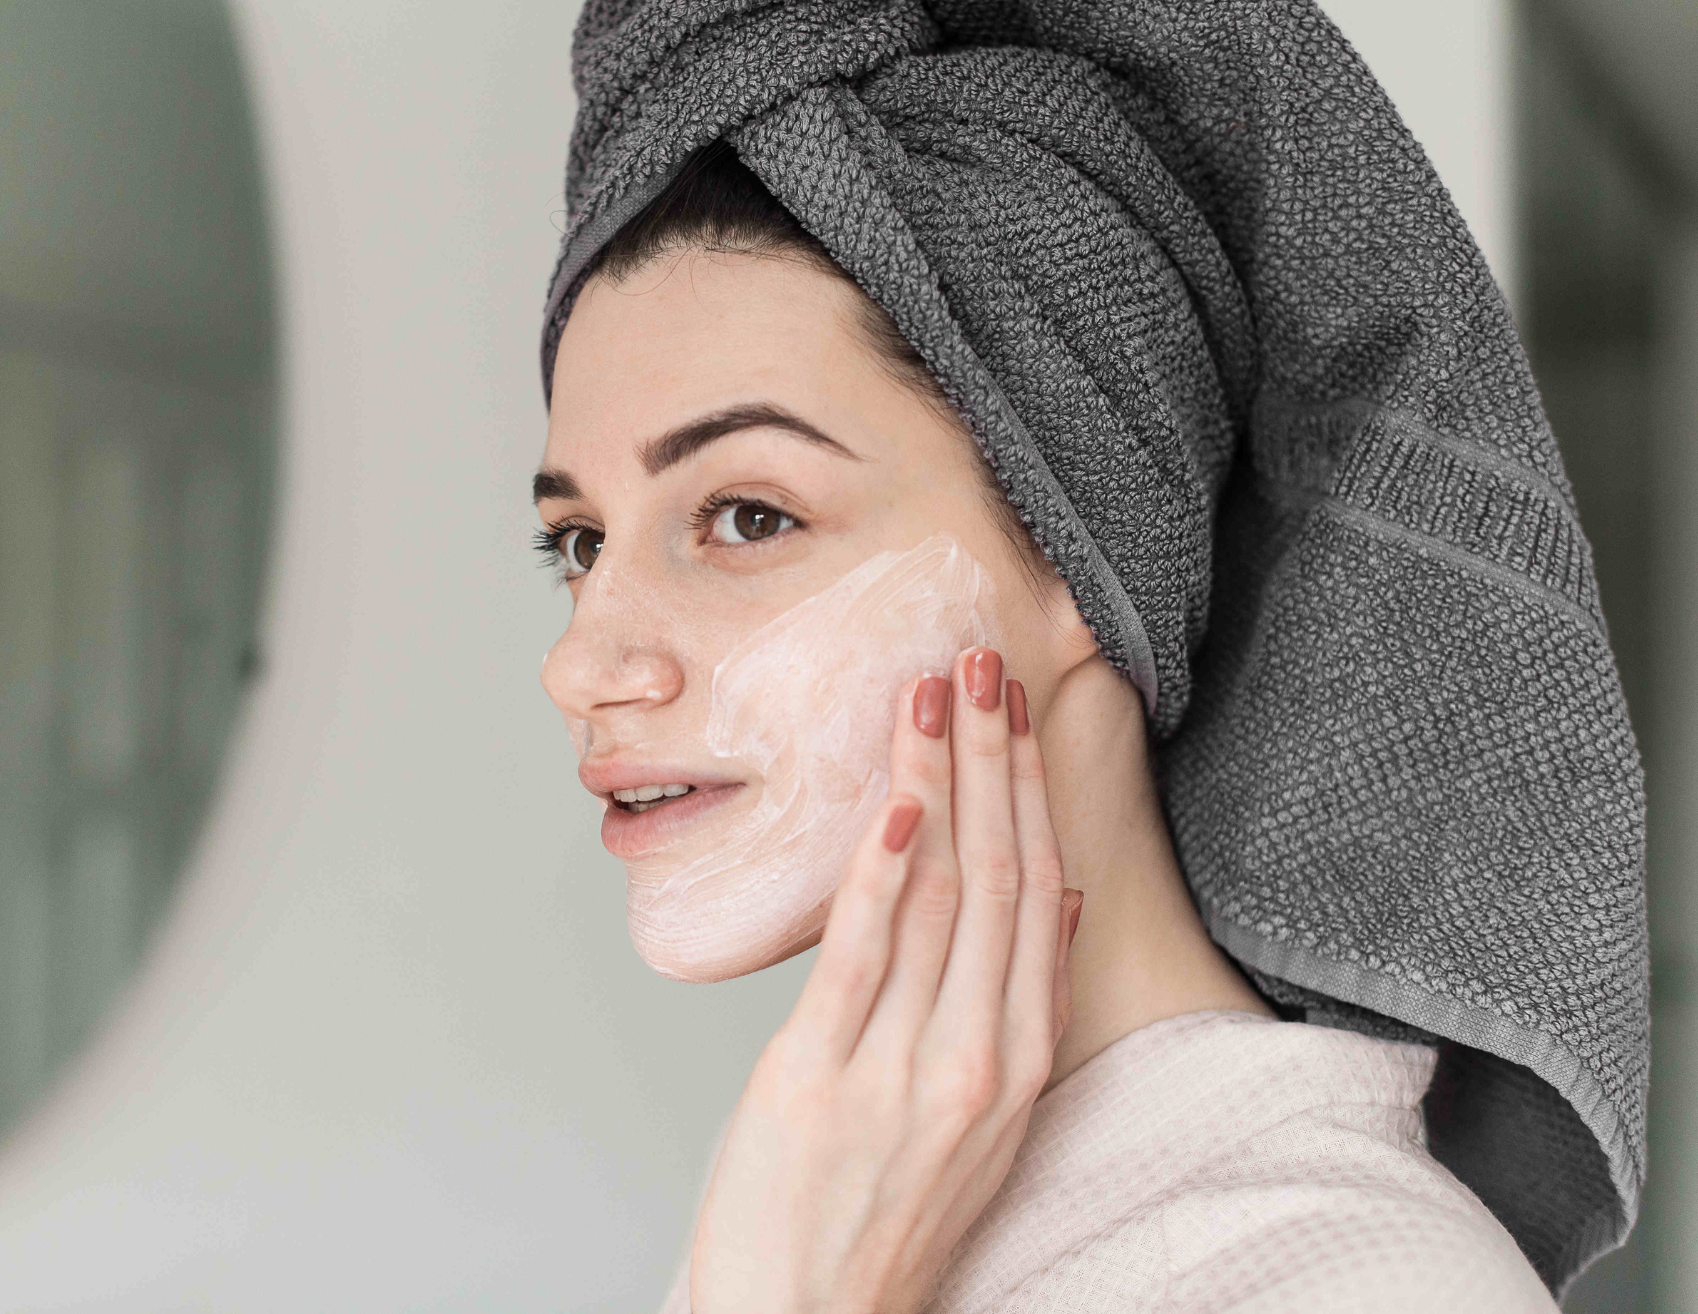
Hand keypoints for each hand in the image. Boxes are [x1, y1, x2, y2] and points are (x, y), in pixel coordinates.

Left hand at [689, 647, 1083, 1313]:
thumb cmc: (885, 1217)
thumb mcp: (985, 1119)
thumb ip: (1018, 1010)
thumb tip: (1060, 901)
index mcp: (1018, 1062)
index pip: (1042, 897)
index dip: (1032, 795)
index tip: (1019, 715)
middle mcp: (978, 1059)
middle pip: (1002, 878)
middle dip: (994, 760)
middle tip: (983, 664)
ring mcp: (905, 1069)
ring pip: (942, 898)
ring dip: (941, 785)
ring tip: (937, 696)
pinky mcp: (822, 1077)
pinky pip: (866, 958)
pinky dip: (884, 874)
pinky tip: (898, 806)